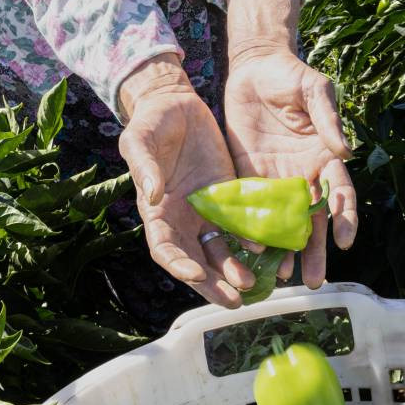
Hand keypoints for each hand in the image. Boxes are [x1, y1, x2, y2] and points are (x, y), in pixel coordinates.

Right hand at [118, 82, 263, 308]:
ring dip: (234, 269)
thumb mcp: (139, 141)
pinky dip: (251, 239)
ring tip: (253, 284)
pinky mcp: (228, 196)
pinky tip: (265, 249)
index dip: (179, 265)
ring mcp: (206, 210)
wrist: (175, 104)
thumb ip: (145, 168)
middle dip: (213, 283)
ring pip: (221, 249)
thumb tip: (152, 195)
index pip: (166, 249)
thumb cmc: (149, 123)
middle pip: (196, 260)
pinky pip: (240, 223)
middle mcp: (182, 219)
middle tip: (234, 300)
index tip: (196, 274)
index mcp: (157, 212)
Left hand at [223, 48, 357, 289]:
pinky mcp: (247, 176)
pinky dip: (251, 230)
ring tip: (280, 276)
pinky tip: (248, 251)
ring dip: (283, 249)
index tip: (345, 240)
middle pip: (313, 220)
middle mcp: (303, 175)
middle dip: (314, 250)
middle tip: (314, 280)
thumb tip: (346, 150)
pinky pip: (250, 207)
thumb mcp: (314, 90)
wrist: (254, 67)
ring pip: (283, 222)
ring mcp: (275, 178)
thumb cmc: (292, 75)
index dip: (345, 218)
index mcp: (326, 157)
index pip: (340, 195)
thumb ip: (327, 118)